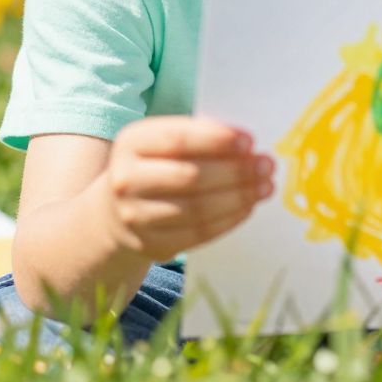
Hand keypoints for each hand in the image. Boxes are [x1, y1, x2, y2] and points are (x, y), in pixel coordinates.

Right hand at [101, 116, 273, 260]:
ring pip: (197, 209)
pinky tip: (248, 206)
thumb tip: (248, 144)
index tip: (249, 141)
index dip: (216, 140)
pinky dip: (229, 219)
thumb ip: (198, 136)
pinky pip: (198, 233)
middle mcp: (126, 180)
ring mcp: (136, 217)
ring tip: (265, 185)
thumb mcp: (162, 142)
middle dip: (235, 170)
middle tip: (267, 164)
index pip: (178, 139)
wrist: (114, 212)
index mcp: (131, 143)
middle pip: (190, 176)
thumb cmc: (155, 166)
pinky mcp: (151, 245)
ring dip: (239, 197)